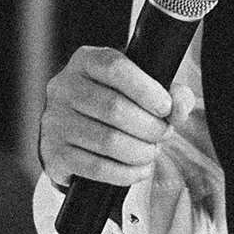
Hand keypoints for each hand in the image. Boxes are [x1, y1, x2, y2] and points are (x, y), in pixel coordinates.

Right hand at [39, 46, 176, 190]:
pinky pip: (97, 167)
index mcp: (85, 61)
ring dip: (140, 151)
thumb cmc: (116, 105)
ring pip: (108, 141)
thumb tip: (179, 105)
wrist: (78, 138)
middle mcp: (63, 87)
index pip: (115, 68)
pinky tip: (139, 169)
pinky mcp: (54, 153)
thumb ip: (170, 94)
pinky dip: (126, 172)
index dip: (146, 90)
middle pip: (114, 108)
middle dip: (149, 126)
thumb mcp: (142, 90)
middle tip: (163, 134)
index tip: (165, 108)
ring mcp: (54, 121)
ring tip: (151, 151)